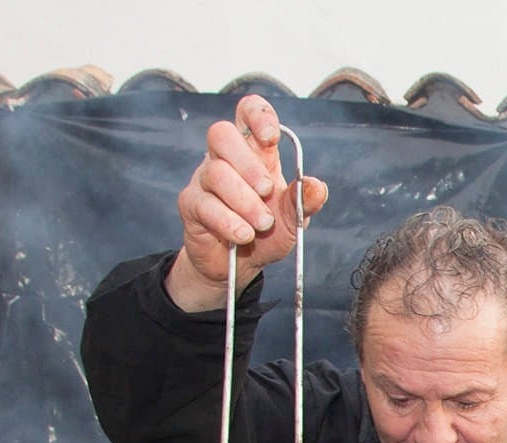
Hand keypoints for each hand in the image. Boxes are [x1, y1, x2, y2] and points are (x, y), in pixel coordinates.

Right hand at [167, 93, 328, 311]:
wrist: (239, 266)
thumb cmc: (266, 233)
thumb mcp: (292, 219)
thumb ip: (303, 201)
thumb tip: (316, 187)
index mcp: (252, 151)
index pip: (247, 112)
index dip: (257, 115)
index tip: (270, 139)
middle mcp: (224, 158)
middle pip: (221, 134)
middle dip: (248, 162)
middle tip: (267, 190)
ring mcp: (204, 179)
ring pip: (216, 173)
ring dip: (244, 200)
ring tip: (262, 224)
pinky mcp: (191, 204)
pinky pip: (205, 204)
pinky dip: (228, 221)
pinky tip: (244, 234)